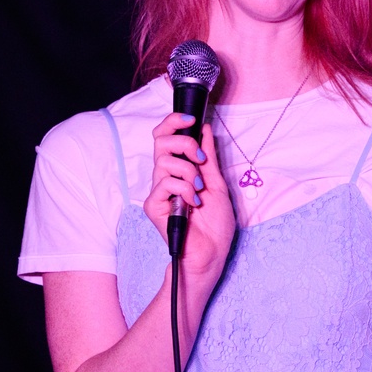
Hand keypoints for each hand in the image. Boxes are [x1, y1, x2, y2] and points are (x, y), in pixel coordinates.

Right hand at [141, 112, 235, 282]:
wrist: (212, 252)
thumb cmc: (215, 225)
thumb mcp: (217, 182)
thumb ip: (209, 156)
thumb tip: (205, 128)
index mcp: (179, 169)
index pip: (165, 136)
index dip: (173, 122)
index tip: (192, 118)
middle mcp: (165, 177)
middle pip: (160, 141)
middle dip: (184, 143)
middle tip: (200, 159)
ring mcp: (158, 191)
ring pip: (164, 161)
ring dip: (189, 171)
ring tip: (199, 189)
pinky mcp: (154, 206)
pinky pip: (165, 183)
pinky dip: (184, 189)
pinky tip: (193, 204)